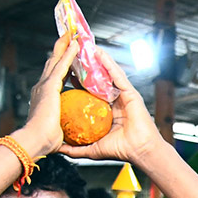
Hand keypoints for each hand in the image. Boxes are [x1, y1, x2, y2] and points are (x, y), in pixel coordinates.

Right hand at [16, 33, 79, 157]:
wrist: (34, 140)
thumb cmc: (44, 140)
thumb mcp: (56, 129)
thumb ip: (61, 125)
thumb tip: (67, 133)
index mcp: (44, 96)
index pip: (54, 75)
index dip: (61, 64)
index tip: (68, 55)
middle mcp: (42, 87)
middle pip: (54, 62)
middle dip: (61, 49)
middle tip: (69, 36)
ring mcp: (44, 85)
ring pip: (57, 59)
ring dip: (65, 46)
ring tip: (73, 34)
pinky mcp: (50, 86)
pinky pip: (62, 65)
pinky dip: (69, 54)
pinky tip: (75, 44)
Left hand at [59, 49, 163, 163]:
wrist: (139, 151)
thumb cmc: (121, 151)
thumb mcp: (92, 148)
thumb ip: (76, 148)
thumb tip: (58, 149)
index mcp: (106, 111)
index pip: (90, 92)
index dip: (79, 82)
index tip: (67, 73)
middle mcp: (114, 100)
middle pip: (98, 80)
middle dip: (87, 66)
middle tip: (74, 54)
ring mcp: (123, 95)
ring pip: (107, 74)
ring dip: (96, 60)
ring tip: (84, 46)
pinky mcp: (130, 93)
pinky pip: (117, 75)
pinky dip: (108, 63)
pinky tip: (99, 53)